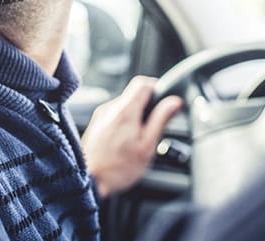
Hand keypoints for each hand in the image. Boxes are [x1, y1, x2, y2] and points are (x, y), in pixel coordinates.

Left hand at [81, 76, 182, 197]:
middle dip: (148, 107)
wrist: (89, 182)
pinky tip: (126, 142)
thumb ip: (161, 120)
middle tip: (154, 127)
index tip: (165, 102)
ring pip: (125, 105)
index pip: (143, 83)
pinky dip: (125, 123)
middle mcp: (110, 109)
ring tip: (138, 139)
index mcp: (125, 111)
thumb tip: (174, 102)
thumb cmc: (118, 169)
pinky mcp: (96, 124)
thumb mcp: (147, 146)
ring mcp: (101, 115)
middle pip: (134, 94)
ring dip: (136, 116)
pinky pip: (115, 115)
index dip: (158, 88)